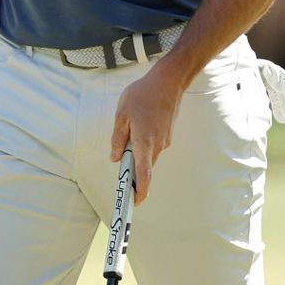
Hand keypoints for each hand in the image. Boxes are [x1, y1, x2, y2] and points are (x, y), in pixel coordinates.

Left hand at [110, 59, 183, 205]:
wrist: (168, 81)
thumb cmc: (143, 95)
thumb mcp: (122, 114)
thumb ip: (118, 138)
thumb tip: (115, 157)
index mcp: (144, 142)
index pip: (144, 175)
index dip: (140, 191)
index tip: (134, 202)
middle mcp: (157, 145)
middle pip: (145, 166)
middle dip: (134, 169)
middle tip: (121, 164)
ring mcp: (165, 140)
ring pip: (149, 154)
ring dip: (138, 153)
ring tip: (129, 133)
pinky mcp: (168, 133)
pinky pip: (154, 145)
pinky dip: (145, 143)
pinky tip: (140, 125)